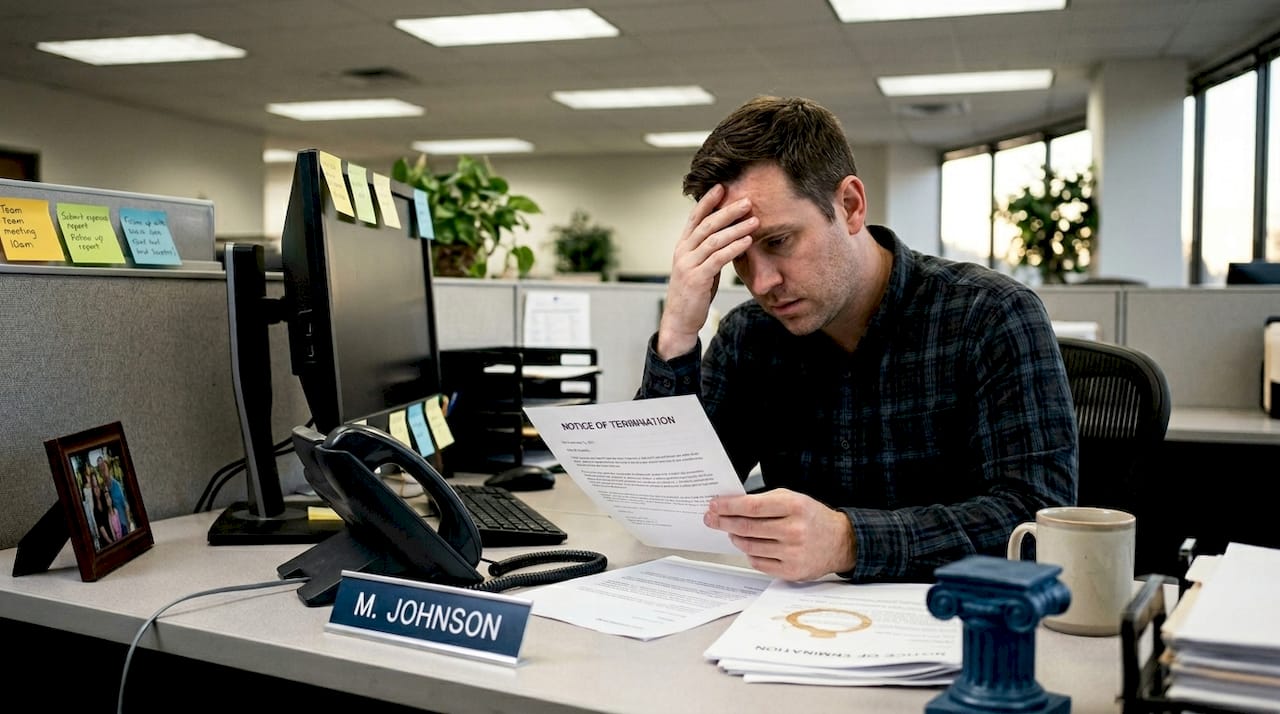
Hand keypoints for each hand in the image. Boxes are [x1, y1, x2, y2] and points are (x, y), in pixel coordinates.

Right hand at [657, 184, 755, 358]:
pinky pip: (718, 258)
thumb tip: (728, 236)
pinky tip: (747, 241)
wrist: (679, 321)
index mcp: (683, 246)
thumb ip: (709, 252)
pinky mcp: (696, 278)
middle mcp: (682, 252)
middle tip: (747, 201)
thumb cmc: (692, 294)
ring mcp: (688, 264)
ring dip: (736, 228)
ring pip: (714, 239)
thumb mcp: (700, 268)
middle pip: (707, 224)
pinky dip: (734, 248)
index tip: (722, 187)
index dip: (708, 201)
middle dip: (728, 211)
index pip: (695, 217)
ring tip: (754, 220)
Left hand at [705, 488, 855, 580]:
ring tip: (732, 532)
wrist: (840, 542)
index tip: (714, 505)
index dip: (729, 506)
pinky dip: (749, 553)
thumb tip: (730, 506)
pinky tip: (750, 546)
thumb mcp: (793, 499)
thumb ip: (764, 500)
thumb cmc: (812, 517)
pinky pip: (758, 563)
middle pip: (747, 527)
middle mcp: (794, 530)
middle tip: (711, 519)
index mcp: (795, 507)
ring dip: (735, 538)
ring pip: (749, 546)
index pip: (752, 506)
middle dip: (724, 522)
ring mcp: (793, 553)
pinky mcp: (791, 571)